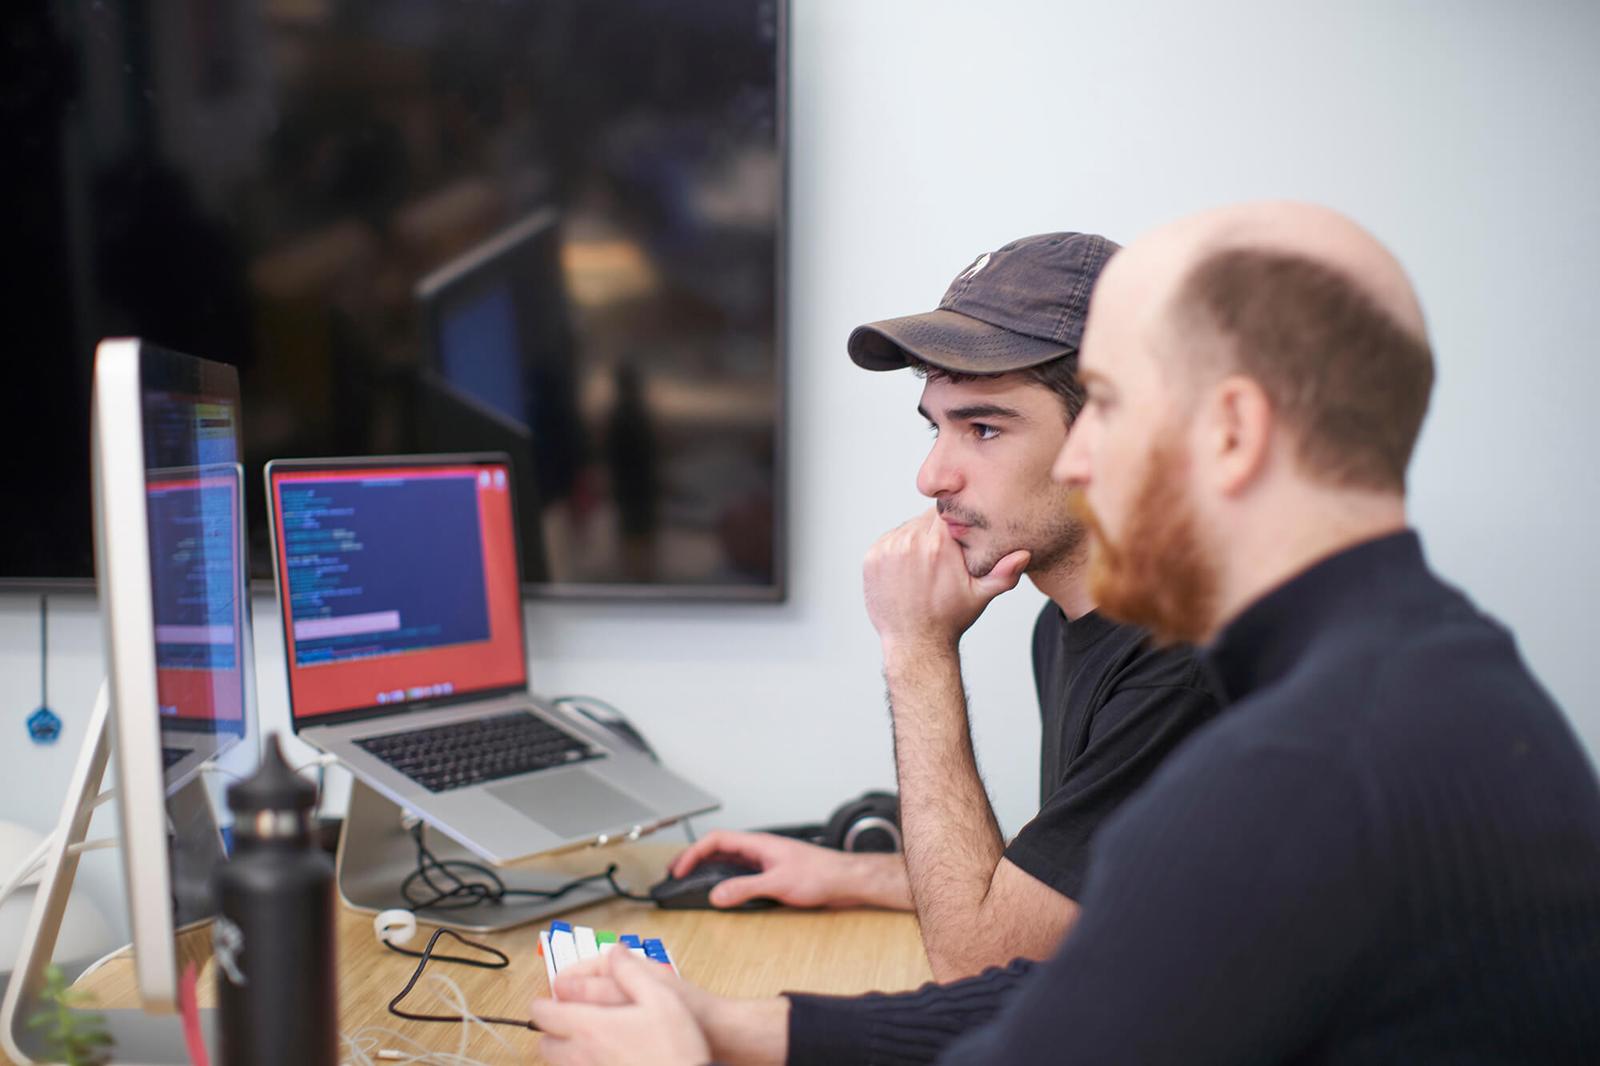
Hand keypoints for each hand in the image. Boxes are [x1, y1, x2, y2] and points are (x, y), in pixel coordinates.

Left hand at [554, 957, 791, 1065]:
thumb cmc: (675, 1048)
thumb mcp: (661, 997)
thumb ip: (632, 972)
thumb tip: (615, 952)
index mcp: (591, 1027)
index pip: (544, 1014)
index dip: (542, 1002)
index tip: (550, 998)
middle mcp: (582, 1055)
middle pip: (544, 1043)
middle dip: (550, 1028)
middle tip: (565, 1016)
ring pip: (556, 1063)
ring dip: (562, 1048)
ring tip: (583, 1036)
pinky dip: (577, 1063)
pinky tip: (600, 1055)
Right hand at [668, 830, 883, 908]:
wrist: (845, 880)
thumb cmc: (820, 874)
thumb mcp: (778, 883)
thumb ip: (745, 889)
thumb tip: (716, 896)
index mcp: (758, 844)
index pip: (716, 840)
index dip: (693, 853)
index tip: (680, 869)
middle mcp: (759, 849)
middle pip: (718, 848)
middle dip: (694, 859)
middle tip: (676, 873)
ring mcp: (764, 860)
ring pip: (728, 860)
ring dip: (708, 868)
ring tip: (691, 881)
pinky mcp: (771, 872)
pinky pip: (740, 872)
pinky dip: (724, 879)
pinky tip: (721, 890)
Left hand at [863, 508, 1029, 650]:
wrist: (914, 643)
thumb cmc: (949, 619)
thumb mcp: (981, 595)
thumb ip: (1004, 572)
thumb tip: (1024, 554)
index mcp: (939, 544)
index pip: (946, 512)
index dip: (953, 523)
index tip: (956, 536)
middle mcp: (910, 541)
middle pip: (925, 519)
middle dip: (934, 533)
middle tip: (941, 557)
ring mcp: (888, 549)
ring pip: (906, 529)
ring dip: (915, 540)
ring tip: (924, 566)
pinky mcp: (872, 558)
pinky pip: (888, 541)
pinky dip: (897, 550)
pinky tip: (907, 572)